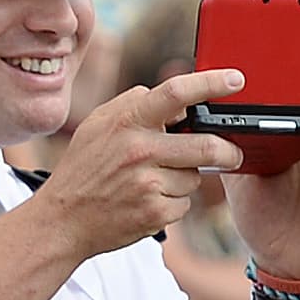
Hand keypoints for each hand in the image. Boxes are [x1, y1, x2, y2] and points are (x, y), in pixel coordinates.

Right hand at [34, 69, 246, 259]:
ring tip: (155, 181)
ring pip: (195, 177)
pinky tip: (148, 200)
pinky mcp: (155, 212)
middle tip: (232, 153)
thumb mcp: (98, 124)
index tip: (236, 79)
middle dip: (228, 151)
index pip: (176, 93)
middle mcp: (140, 150)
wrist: (63, 219)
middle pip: (206, 145)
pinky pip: (185, 203)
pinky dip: (174, 202)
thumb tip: (175, 99)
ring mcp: (148, 183)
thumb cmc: (83, 168)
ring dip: (186, 178)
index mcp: (128, 121)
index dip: (211, 84)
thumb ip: (134, 104)